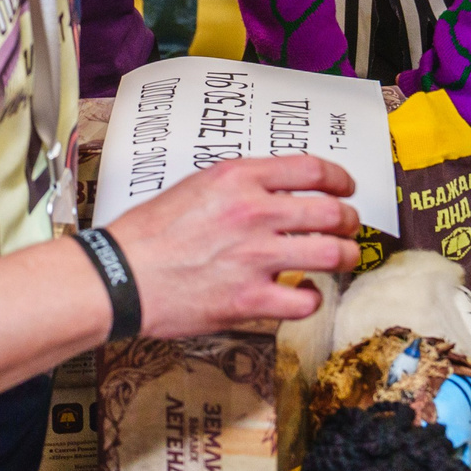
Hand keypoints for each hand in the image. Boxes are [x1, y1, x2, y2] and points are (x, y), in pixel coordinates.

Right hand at [104, 155, 361, 334]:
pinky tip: (304, 295)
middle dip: (350, 221)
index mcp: (238, 179)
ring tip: (343, 260)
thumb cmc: (148, 234)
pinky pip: (306, 300)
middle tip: (350, 228)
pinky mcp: (250, 299)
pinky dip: (312, 299)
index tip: (345, 188)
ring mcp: (255, 257)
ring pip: (331, 254)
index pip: (311, 170)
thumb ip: (239, 186)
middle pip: (332, 212)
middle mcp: (253, 213)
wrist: (120, 277)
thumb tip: (276, 191)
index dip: (339, 179)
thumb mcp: (194, 187)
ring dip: (345, 258)